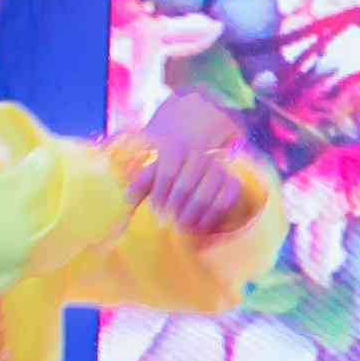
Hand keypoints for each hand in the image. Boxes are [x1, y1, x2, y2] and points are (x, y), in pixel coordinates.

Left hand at [116, 95, 255, 232]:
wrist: (201, 134)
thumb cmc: (172, 159)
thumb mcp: (155, 163)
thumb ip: (143, 180)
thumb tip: (128, 199)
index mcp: (177, 150)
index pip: (167, 173)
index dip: (160, 194)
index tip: (156, 209)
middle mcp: (199, 156)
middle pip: (184, 187)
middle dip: (174, 208)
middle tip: (167, 222)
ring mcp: (218, 168)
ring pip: (205, 195)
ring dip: (192, 214)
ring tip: (183, 226)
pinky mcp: (231, 181)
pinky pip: (226, 199)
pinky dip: (214, 215)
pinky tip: (202, 226)